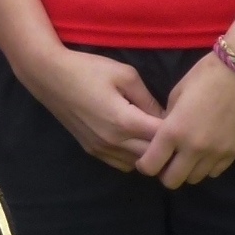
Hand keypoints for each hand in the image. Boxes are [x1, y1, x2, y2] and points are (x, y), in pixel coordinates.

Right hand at [15, 45, 165, 170]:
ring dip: (150, 155)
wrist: (49, 76)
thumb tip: (165, 117)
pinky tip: (135, 142)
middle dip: (167, 147)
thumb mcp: (125, 74)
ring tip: (156, 139)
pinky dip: (133, 157)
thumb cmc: (88, 69)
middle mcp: (114, 141)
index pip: (162, 137)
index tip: (185, 121)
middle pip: (153, 157)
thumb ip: (148, 98)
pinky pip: (122, 164)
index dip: (177, 131)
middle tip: (176, 133)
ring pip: (138, 165)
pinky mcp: (92, 151)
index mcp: (125, 121)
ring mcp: (101, 149)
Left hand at [135, 51, 234, 187]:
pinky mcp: (234, 153)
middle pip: (172, 181)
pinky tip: (205, 152)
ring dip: (187, 170)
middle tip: (166, 160)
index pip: (151, 166)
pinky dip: (206, 166)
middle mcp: (194, 148)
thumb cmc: (204, 76)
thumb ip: (168, 120)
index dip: (145, 165)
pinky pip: (214, 172)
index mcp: (173, 131)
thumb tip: (163, 135)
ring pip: (195, 179)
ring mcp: (216, 153)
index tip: (147, 159)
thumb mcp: (176, 94)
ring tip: (187, 155)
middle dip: (165, 174)